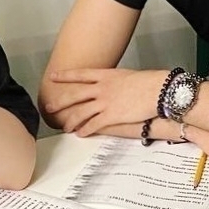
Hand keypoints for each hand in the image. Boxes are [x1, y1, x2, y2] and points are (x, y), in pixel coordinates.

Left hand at [43, 68, 163, 134]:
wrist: (159, 90)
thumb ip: (117, 81)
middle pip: (75, 95)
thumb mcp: (128, 76)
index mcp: (106, 75)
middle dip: (60, 102)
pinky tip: (80, 134)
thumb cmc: (150, 82)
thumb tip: (114, 86)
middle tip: (49, 107)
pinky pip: (93, 124)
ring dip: (71, 121)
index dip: (65, 75)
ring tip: (65, 127)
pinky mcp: (111, 115)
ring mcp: (105, 102)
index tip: (53, 76)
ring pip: (81, 112)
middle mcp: (102, 87)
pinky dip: (85, 130)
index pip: (80, 74)